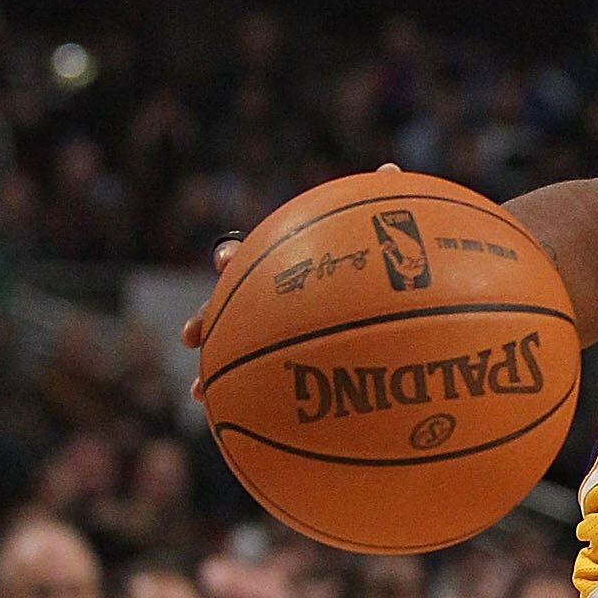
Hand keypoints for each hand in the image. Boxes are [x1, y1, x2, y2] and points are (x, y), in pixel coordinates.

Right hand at [180, 166, 405, 387]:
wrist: (406, 317)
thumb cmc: (399, 272)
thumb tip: (389, 170)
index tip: (225, 264)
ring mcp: (282, 337)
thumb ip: (385, 207)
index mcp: (290, 267)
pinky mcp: (297, 372)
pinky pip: (267, 392)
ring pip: (239, 354)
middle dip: (208, 320)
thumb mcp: (397, 241)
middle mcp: (277, 302)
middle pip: (231, 308)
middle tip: (191, 335)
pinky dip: (250, 408)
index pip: (251, 257)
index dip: (233, 259)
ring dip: (215, 371)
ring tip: (200, 393)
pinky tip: (242, 427)